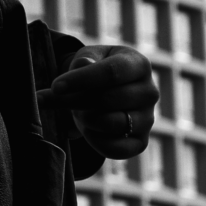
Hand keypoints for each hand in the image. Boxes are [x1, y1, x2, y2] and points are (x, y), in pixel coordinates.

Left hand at [43, 45, 157, 158]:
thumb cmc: (96, 70)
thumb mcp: (88, 57)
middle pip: (108, 99)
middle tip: (60, 100)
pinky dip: (94, 141)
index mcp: (139, 65)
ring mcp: (148, 119)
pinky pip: (115, 148)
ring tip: (79, 112)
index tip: (55, 87)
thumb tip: (83, 64)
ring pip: (111, 124)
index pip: (112, 72)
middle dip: (76, 102)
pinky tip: (88, 129)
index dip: (81, 80)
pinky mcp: (141, 142)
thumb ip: (84, 59)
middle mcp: (150, 92)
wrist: (105, 92)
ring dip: (86, 119)